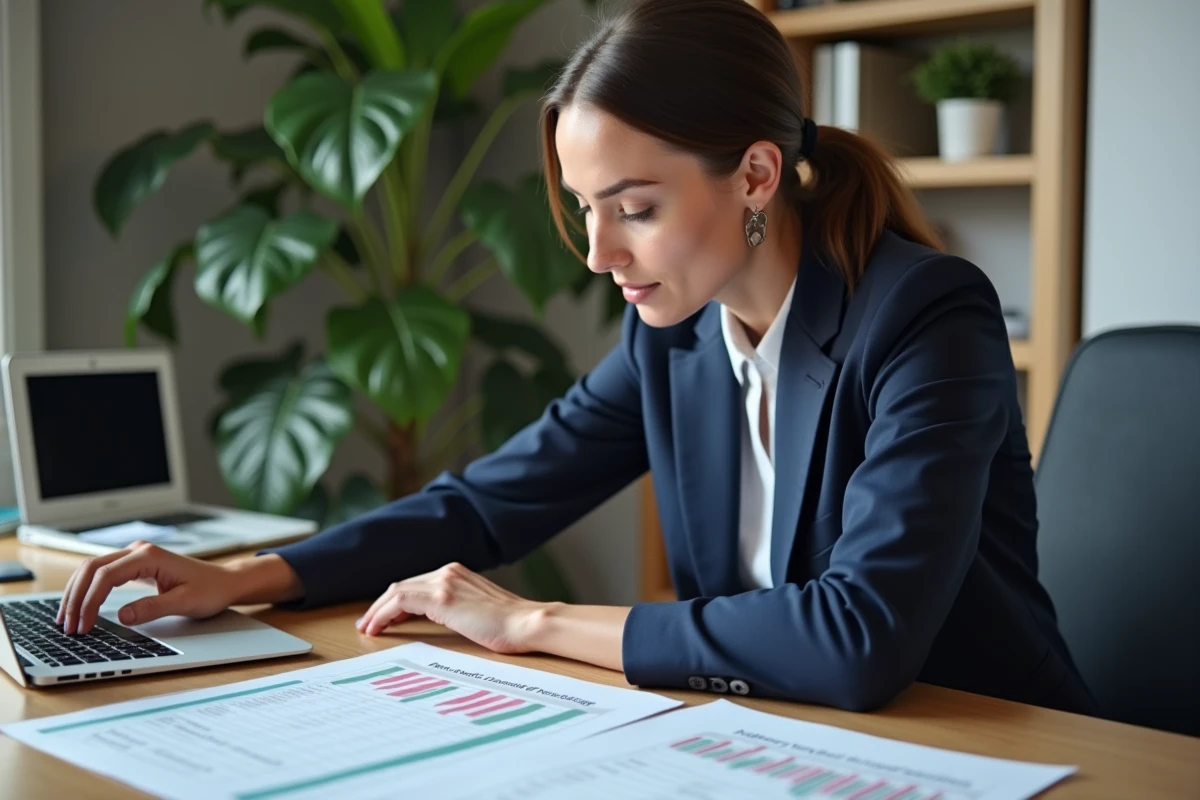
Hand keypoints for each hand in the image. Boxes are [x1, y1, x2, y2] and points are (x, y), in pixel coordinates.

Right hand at [56, 541, 239, 633]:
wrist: (225, 581)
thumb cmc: (210, 590)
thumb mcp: (185, 603)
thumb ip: (153, 608)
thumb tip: (122, 616)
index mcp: (150, 556)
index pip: (106, 576)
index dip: (90, 601)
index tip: (83, 625)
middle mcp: (139, 550)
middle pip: (92, 568)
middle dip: (76, 597)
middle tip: (68, 626)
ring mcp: (136, 555)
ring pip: (93, 569)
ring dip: (77, 592)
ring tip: (67, 619)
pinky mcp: (136, 564)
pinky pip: (103, 573)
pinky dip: (87, 589)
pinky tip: (80, 605)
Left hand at [356, 562, 544, 654]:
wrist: (526, 624)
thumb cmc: (509, 624)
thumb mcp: (477, 610)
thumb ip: (456, 607)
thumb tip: (437, 619)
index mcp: (456, 573)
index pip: (415, 584)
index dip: (393, 602)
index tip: (383, 619)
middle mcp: (448, 572)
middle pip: (401, 585)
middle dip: (379, 606)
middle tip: (367, 624)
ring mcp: (444, 582)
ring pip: (397, 591)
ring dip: (377, 611)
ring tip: (368, 628)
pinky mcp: (442, 597)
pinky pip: (400, 600)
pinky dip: (384, 613)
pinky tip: (378, 627)